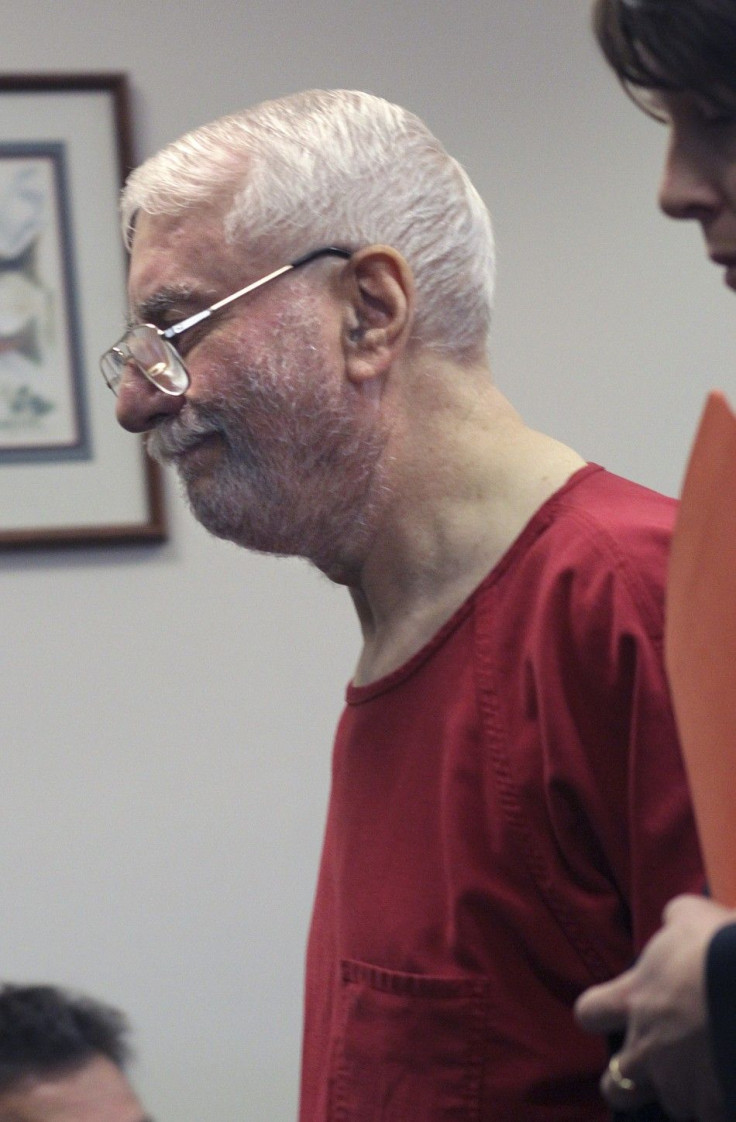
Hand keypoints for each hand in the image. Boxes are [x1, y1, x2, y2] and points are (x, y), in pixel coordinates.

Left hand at [574, 894, 735, 1120]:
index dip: (600, 1014)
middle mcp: (646, 1048)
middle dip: (630, 1083)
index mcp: (633, 999)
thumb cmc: (718, 946)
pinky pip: (709, 1117)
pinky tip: (730, 1091)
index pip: (588, 1013)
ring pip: (671, 1104)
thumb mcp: (690, 915)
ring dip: (686, 1095)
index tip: (618, 1011)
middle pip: (615, 1086)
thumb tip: (672, 920)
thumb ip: (672, 922)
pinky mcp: (713, 1109)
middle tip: (659, 1067)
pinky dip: (718, 1108)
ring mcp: (678, 1085)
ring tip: (710, 1075)